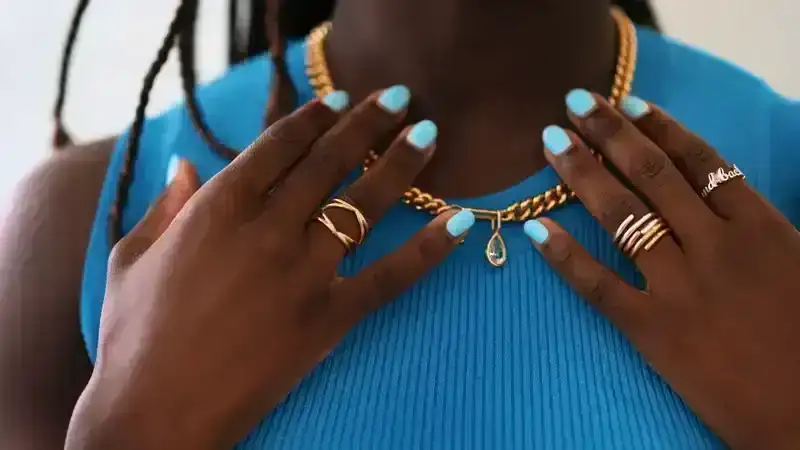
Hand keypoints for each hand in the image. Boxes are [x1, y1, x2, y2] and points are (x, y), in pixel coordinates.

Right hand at [66, 88, 474, 449]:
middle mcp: (267, 229)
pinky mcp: (329, 319)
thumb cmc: (133, 337)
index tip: (340, 98)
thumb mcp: (132, 259)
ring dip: (401, 165)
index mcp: (216, 208)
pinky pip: (390, 276)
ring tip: (429, 135)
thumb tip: (183, 164)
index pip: (277, 145)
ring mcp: (303, 273)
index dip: (313, 116)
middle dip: (368, 123)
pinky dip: (429, 248)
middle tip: (399, 98)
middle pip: (329, 162)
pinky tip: (460, 222)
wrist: (154, 411)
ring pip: (364, 205)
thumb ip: (164, 207)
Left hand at [525, 90, 799, 449]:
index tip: (626, 102)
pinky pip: (598, 285)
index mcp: (759, 228)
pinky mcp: (653, 330)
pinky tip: (535, 229)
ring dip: (581, 174)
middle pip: (652, 175)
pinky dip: (564, 255)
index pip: (700, 161)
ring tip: (551, 141)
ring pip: (622, 217)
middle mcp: (716, 247)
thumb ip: (757, 224)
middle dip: (608, 133)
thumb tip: (722, 189)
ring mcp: (681, 287)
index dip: (659, 127)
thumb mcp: (798, 265)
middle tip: (573, 102)